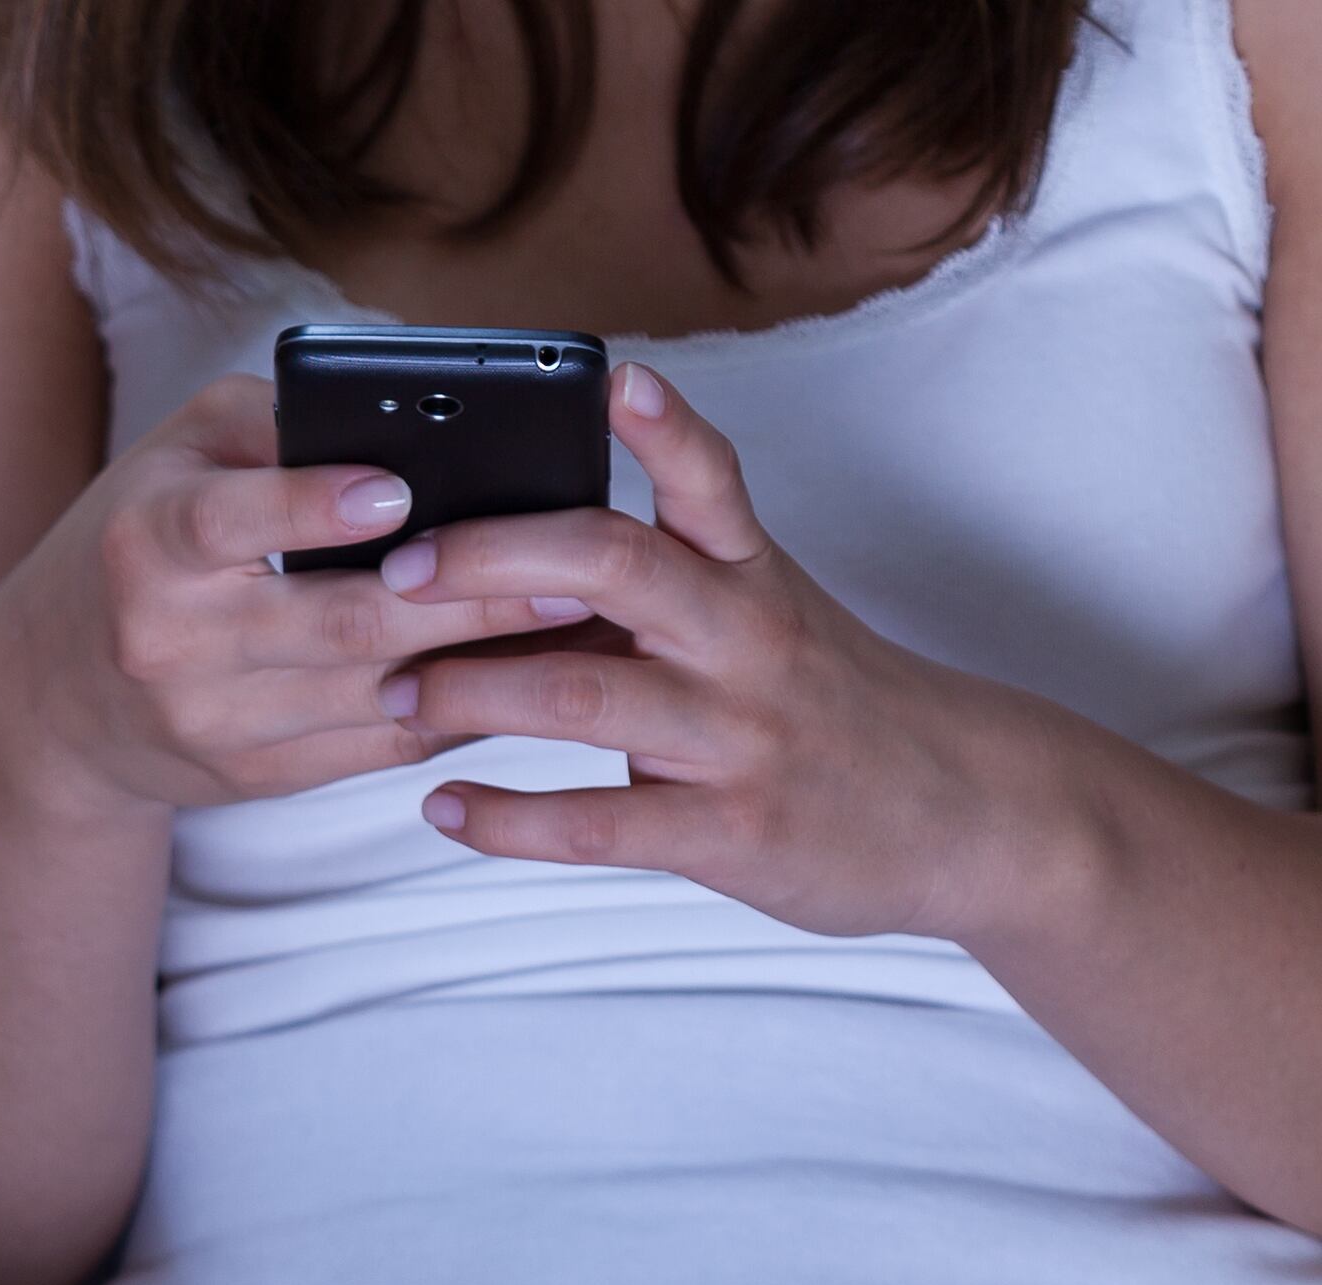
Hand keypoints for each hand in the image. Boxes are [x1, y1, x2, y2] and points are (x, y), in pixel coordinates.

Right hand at [0, 373, 590, 814]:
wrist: (45, 699)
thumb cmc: (133, 544)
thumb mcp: (173, 456)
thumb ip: (279, 424)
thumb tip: (415, 417)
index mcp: (145, 543)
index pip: (229, 521)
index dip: (313, 506)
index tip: (397, 490)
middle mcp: (170, 642)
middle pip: (338, 624)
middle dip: (466, 597)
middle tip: (571, 568)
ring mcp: (213, 723)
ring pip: (376, 695)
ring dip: (489, 663)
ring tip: (583, 621)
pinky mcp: (252, 777)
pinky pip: (378, 745)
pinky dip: (460, 710)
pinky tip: (526, 674)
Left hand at [380, 363, 1040, 938]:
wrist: (968, 815)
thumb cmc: (829, 708)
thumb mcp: (763, 621)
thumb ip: (655, 589)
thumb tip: (494, 565)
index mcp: (752, 578)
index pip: (710, 480)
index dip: (660, 427)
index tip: (605, 376)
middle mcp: (746, 641)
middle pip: (615, 566)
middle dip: (492, 558)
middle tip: (398, 569)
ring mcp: (737, 736)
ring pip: (582, 695)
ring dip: (467, 690)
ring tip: (393, 691)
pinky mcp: (729, 832)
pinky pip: (596, 823)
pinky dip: (503, 817)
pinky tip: (442, 806)